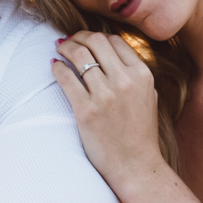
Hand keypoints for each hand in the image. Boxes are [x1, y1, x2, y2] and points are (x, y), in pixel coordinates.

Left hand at [52, 32, 165, 183]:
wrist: (135, 166)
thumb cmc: (140, 134)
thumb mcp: (148, 97)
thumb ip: (135, 74)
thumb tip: (112, 53)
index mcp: (142, 75)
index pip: (114, 41)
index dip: (96, 37)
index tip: (85, 39)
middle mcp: (125, 81)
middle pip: (96, 42)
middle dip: (78, 36)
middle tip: (68, 40)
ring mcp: (105, 95)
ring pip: (79, 55)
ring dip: (65, 47)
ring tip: (59, 48)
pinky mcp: (86, 111)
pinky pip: (66, 78)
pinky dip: (57, 67)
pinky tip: (54, 66)